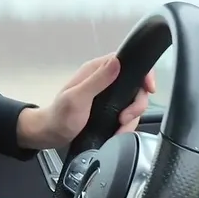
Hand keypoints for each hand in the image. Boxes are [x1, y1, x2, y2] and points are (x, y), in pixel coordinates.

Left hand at [16, 54, 156, 149]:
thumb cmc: (59, 116)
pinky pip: (126, 116)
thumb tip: (118, 62)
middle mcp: (104, 81)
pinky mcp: (109, 111)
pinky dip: (125, 126)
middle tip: (124, 118)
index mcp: (96, 71)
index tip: (149, 89)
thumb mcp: (77, 98)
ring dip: (130, 119)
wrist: (50, 135)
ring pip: (133, 104)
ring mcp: (108, 97)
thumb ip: (97, 80)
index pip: (127, 62)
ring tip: (118, 129)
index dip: (143, 73)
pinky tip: (117, 132)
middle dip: (136, 105)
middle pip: (136, 86)